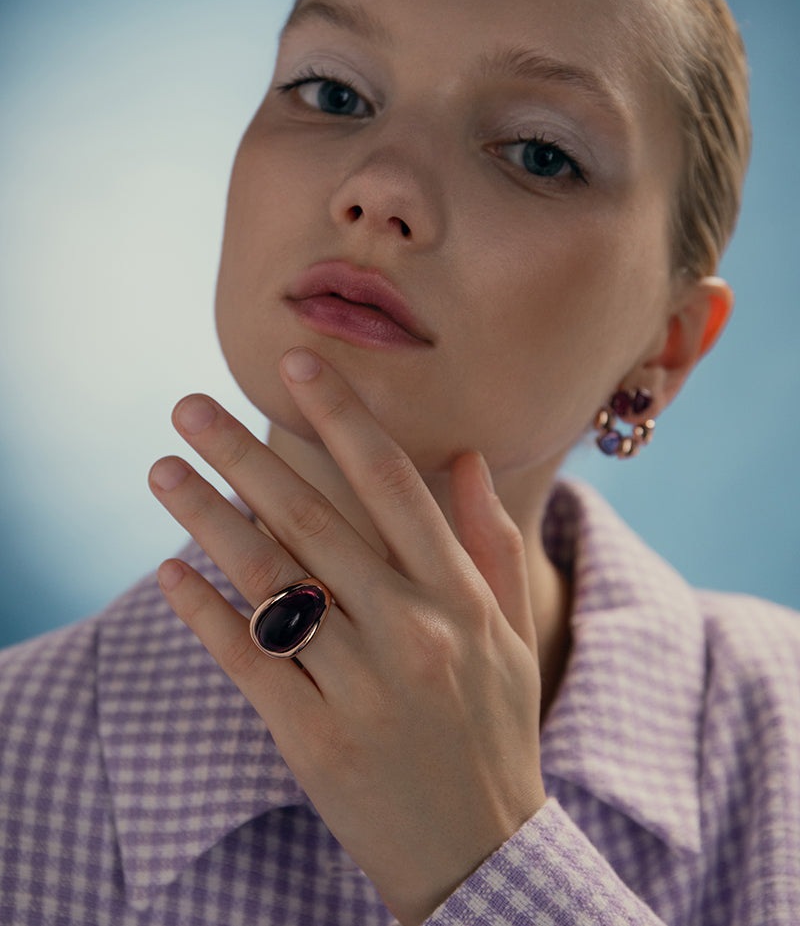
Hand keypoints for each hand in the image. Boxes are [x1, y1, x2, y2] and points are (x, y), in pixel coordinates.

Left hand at [148, 347, 546, 924]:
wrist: (480, 855)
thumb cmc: (494, 731)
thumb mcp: (508, 633)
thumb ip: (490, 539)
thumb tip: (467, 457)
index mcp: (459, 599)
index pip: (393, 485)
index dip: (342, 417)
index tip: (296, 362)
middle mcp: (411, 632)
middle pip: (314, 522)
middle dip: (244, 454)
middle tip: (188, 405)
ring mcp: (360, 688)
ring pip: (270, 583)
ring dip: (207, 518)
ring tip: (162, 470)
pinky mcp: (312, 740)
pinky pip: (248, 661)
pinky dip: (205, 612)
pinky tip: (171, 572)